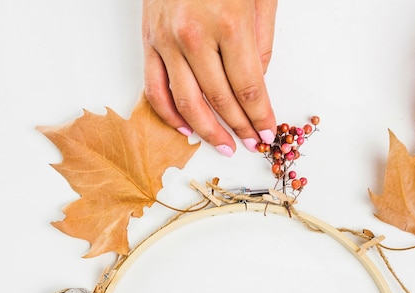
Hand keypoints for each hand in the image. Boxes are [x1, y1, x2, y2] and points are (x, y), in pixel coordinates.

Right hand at [142, 0, 277, 155]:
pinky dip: (169, 115)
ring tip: (224, 147)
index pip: (249, 89)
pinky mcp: (148, 40)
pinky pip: (155, 89)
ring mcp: (167, 40)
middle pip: (221, 100)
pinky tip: (186, 129)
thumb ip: (260, 46)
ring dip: (207, 132)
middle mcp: (194, 36)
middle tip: (252, 143)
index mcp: (229, 24)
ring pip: (187, 103)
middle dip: (240, 128)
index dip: (259, 117)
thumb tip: (255, 87)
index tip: (267, 134)